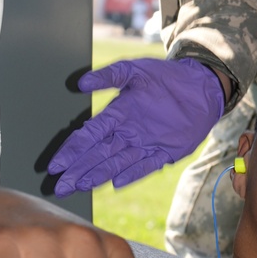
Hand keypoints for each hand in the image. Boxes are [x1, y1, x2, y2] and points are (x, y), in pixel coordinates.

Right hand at [48, 57, 224, 193]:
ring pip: (116, 163)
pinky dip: (132, 174)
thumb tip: (80, 83)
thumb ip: (109, 75)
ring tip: (79, 186)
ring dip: (98, 175)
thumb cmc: (167, 76)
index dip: (72, 150)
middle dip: (78, 170)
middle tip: (60, 185)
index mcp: (117, 114)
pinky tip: (116, 182)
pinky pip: (145, 166)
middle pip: (97, 155)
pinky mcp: (165, 152)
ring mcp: (145, 144)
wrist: (200, 86)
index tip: (56, 163)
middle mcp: (127, 133)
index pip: (89, 135)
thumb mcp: (136, 70)